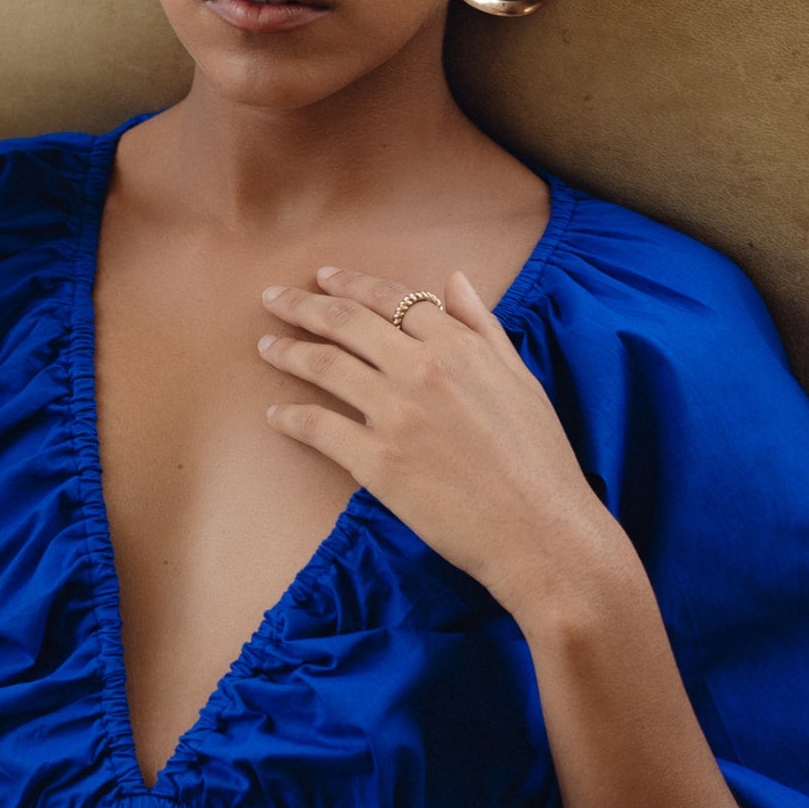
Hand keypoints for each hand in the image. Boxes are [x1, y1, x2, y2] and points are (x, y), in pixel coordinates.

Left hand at [257, 264, 621, 628]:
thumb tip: (454, 280)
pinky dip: (290, 418)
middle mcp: (422, 369)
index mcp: (458, 346)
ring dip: (288, 352)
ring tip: (266, 347)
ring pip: (324, 366)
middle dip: (303, 305)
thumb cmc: (538, 459)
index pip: (391, 298)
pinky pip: (318, 428)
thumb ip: (482, 326)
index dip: (350, 282)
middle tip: (273, 298)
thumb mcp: (520, 379)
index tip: (322, 276)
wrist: (541, 531)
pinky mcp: (377, 463)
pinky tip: (274, 416)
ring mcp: (395, 415)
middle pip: (346, 322)